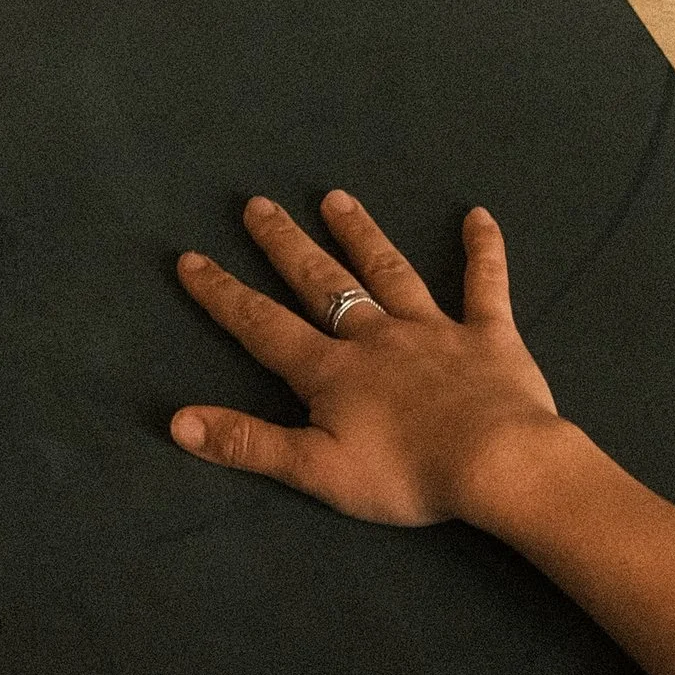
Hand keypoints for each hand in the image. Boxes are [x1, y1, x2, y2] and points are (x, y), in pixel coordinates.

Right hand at [172, 192, 563, 526]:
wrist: (497, 464)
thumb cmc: (406, 475)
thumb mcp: (315, 471)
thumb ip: (247, 443)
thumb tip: (177, 421)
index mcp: (332, 372)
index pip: (264, 327)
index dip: (224, 296)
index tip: (192, 259)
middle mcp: (376, 337)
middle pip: (322, 283)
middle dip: (286, 245)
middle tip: (259, 205)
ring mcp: (434, 331)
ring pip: (389, 272)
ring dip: (361, 234)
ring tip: (335, 198)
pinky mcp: (489, 336)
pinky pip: (485, 285)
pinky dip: (484, 250)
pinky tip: (479, 216)